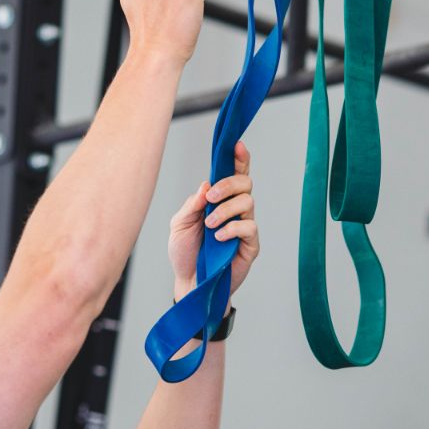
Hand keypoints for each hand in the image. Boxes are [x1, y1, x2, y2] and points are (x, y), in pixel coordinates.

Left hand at [169, 142, 259, 300]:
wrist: (190, 283)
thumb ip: (192, 204)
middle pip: (245, 183)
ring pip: (248, 202)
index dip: (239, 158)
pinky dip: (233, 228)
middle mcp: (234, 210)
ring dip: (226, 209)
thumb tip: (206, 184)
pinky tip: (219, 237)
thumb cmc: (184, 252)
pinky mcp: (250, 245)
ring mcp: (244, 227)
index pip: (234, 174)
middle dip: (228, 184)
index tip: (236, 145)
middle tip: (210, 197)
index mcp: (218, 200)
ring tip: (209, 224)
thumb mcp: (179, 224)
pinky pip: (249, 227)